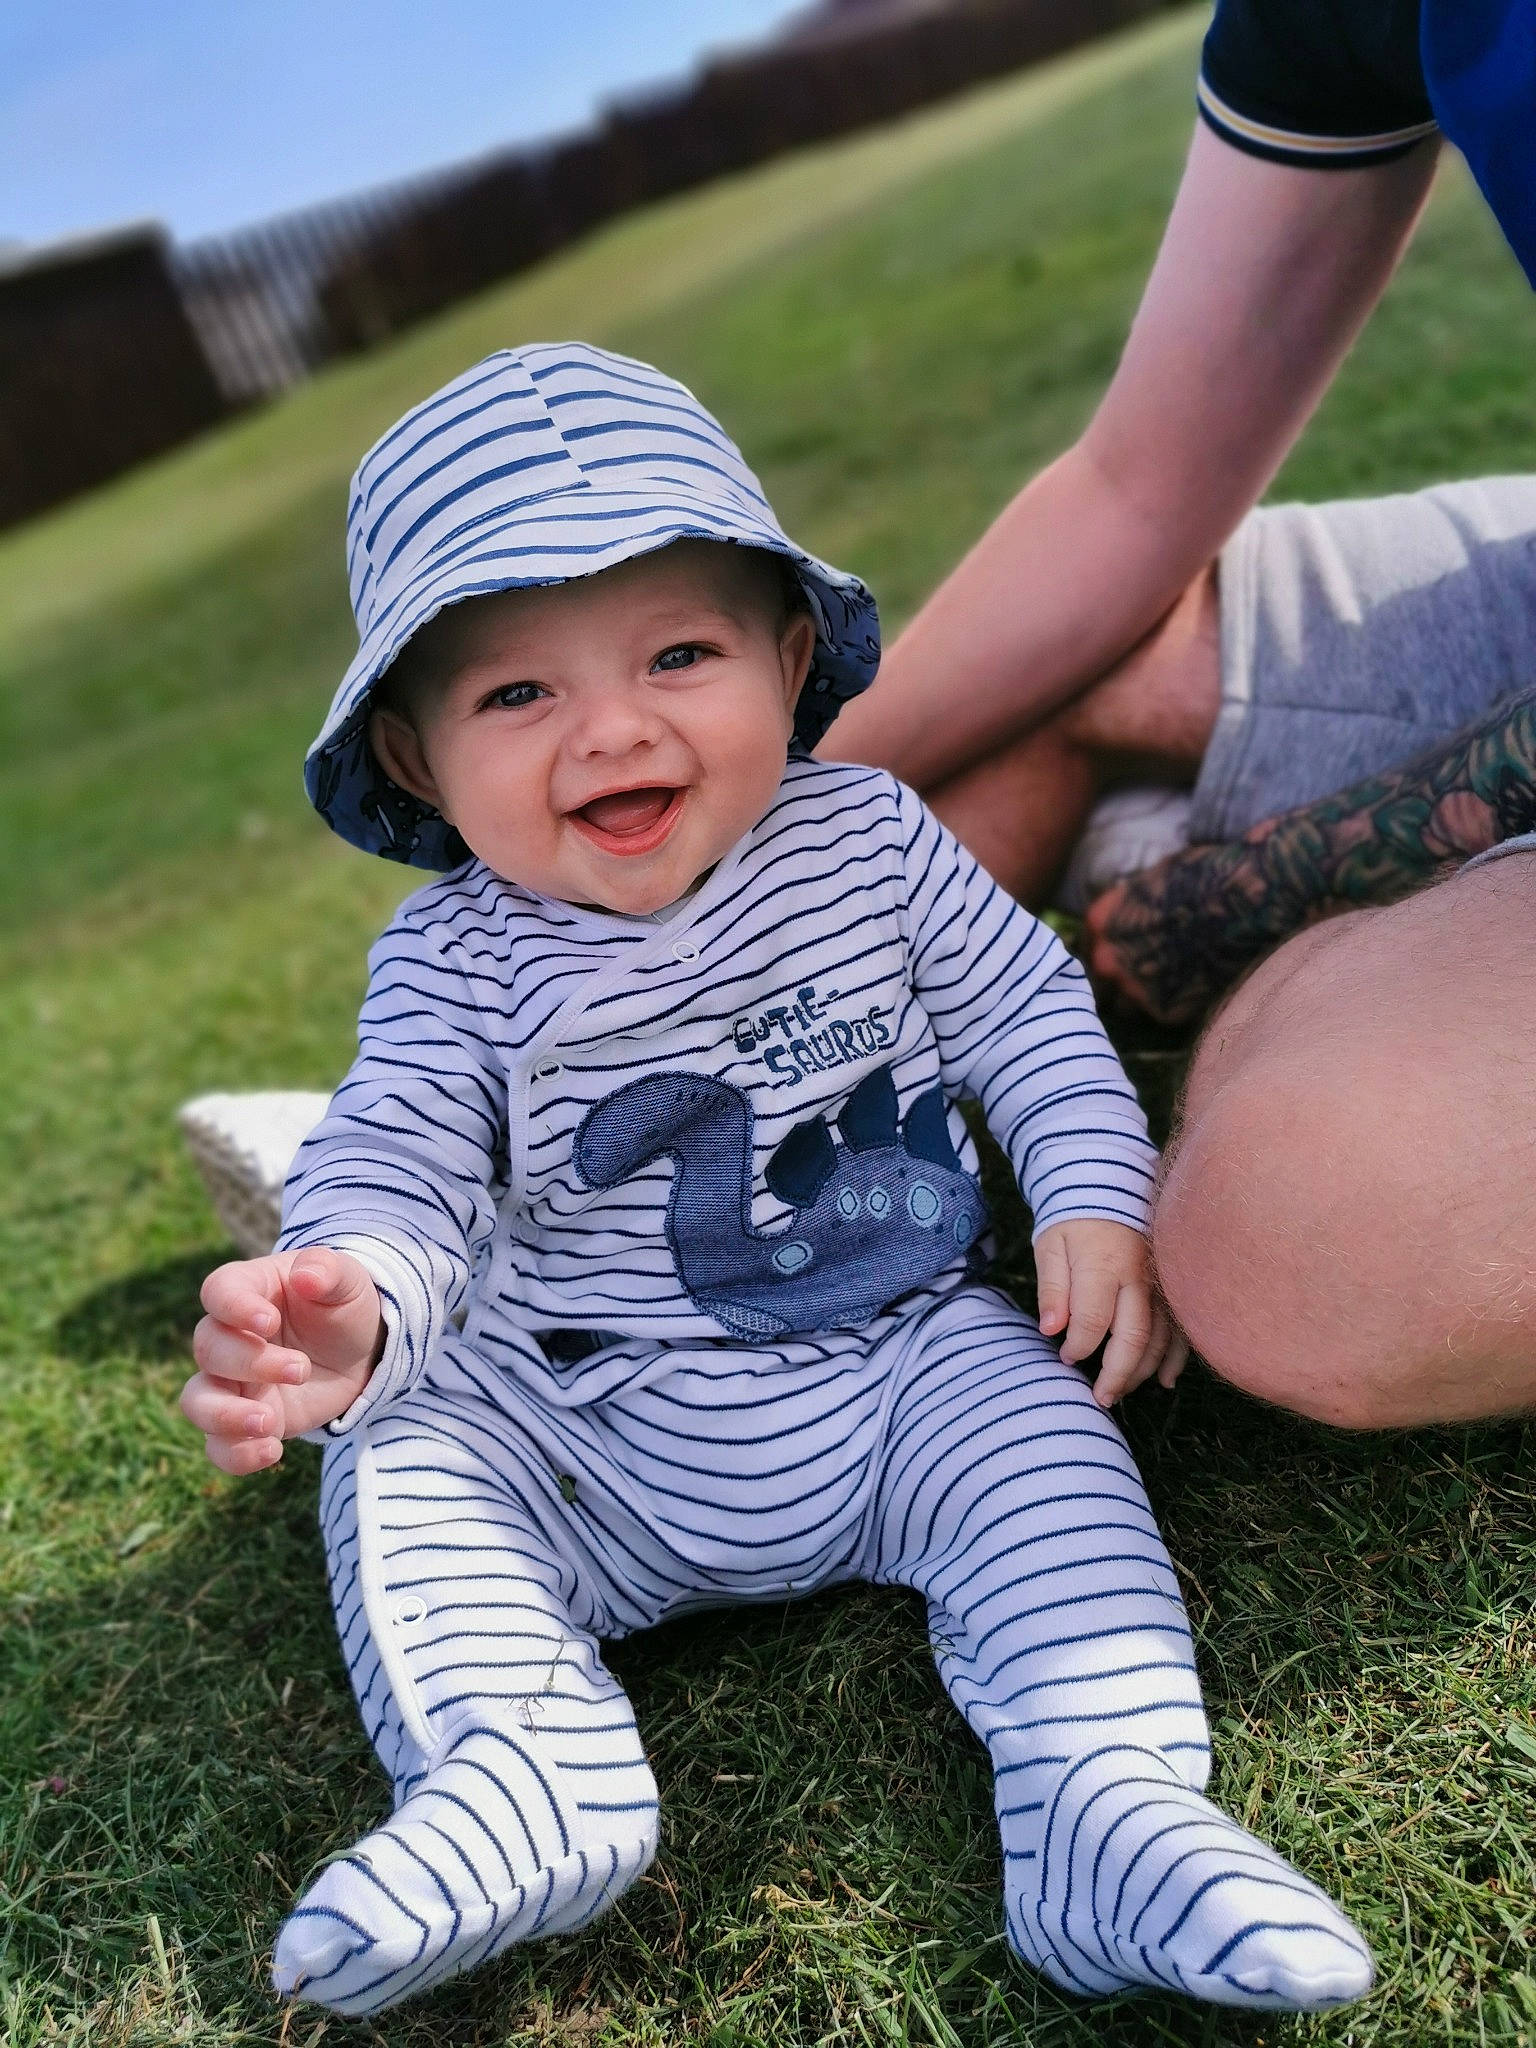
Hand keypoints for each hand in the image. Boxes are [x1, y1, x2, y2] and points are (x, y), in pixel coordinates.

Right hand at [181, 1248, 383, 1473]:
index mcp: (249, 1290)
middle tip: (301, 1369)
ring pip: (197, 1401)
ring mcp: (233, 1382)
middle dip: (252, 1363)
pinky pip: (219, 1446)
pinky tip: (272, 1452)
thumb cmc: (343, 1306)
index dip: (233, 1307)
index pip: (218, 1292)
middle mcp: (230, 1336)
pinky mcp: (245, 1420)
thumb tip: (307, 1276)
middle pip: (208, 1348)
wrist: (359, 1352)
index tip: (269, 1322)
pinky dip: (236, 1455)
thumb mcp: (347, 1281)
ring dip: (225, 1416)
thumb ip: (327, 1271)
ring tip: (268, 1424)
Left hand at [1034, 1218, 1186, 1406]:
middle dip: (1117, 1373)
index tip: (1065, 1357)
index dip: (1078, 1347)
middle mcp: (1138, 1276)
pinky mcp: (1173, 1286)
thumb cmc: (1075, 1222)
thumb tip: (1050, 1329)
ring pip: (1160, 1337)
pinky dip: (1175, 1357)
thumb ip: (1052, 1288)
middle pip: (1134, 1335)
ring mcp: (1161, 1282)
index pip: (1092, 1320)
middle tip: (1101, 1397)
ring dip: (1143, 1371)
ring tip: (1120, 1392)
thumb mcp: (1051, 1246)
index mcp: (1103, 1264)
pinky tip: (1164, 1380)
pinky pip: (1180, 1327)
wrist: (1111, 1188)